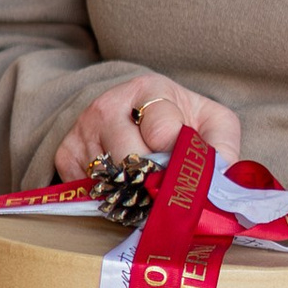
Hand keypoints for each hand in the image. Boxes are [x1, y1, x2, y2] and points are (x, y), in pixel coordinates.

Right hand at [52, 73, 245, 180]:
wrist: (138, 115)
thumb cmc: (181, 122)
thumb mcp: (212, 123)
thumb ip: (223, 145)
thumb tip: (219, 178)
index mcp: (149, 89)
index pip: (161, 129)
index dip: (177, 154)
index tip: (183, 165)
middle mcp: (109, 104)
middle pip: (130, 157)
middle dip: (155, 180)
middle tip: (169, 191)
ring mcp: (83, 129)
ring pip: (108, 178)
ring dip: (132, 194)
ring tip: (150, 193)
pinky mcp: (65, 153)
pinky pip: (86, 188)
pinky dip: (108, 198)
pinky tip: (125, 192)